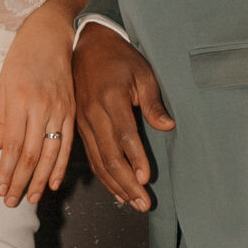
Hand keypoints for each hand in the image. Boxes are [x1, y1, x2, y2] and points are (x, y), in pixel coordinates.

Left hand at [0, 9, 74, 207]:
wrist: (51, 35)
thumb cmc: (22, 58)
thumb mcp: (3, 85)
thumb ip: (1, 119)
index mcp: (20, 102)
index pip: (12, 146)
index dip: (6, 172)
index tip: (0, 189)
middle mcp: (41, 108)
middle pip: (30, 155)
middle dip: (20, 182)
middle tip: (12, 202)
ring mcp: (59, 110)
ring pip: (50, 154)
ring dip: (40, 179)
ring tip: (32, 198)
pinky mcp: (72, 110)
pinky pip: (67, 143)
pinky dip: (60, 165)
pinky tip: (54, 181)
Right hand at [72, 28, 174, 211]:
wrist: (88, 45)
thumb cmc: (120, 59)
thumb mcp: (143, 73)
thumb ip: (153, 102)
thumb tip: (168, 126)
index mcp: (110, 97)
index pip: (124, 134)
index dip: (135, 158)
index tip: (145, 178)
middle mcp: (93, 112)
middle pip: (109, 155)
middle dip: (126, 183)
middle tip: (143, 203)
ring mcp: (83, 121)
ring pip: (98, 160)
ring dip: (115, 185)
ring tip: (133, 203)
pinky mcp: (78, 126)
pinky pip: (90, 156)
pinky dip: (103, 176)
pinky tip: (116, 190)